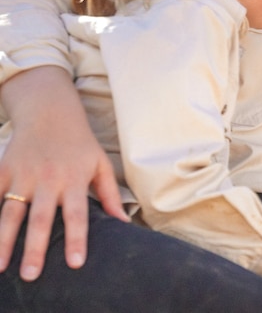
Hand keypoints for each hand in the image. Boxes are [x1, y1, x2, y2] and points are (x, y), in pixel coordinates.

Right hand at [0, 67, 127, 279]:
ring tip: (1, 267)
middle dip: (34, 248)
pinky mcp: (3, 170)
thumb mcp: (100, 165)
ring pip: (10, 213)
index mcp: (74, 180)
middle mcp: (47, 180)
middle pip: (39, 219)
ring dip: (3, 241)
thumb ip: (110, 195)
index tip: (75, 263)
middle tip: (31, 275)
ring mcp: (22, 175)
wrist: (50, 113)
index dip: (76, 239)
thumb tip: (124, 224)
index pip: (76, 215)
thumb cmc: (80, 144)